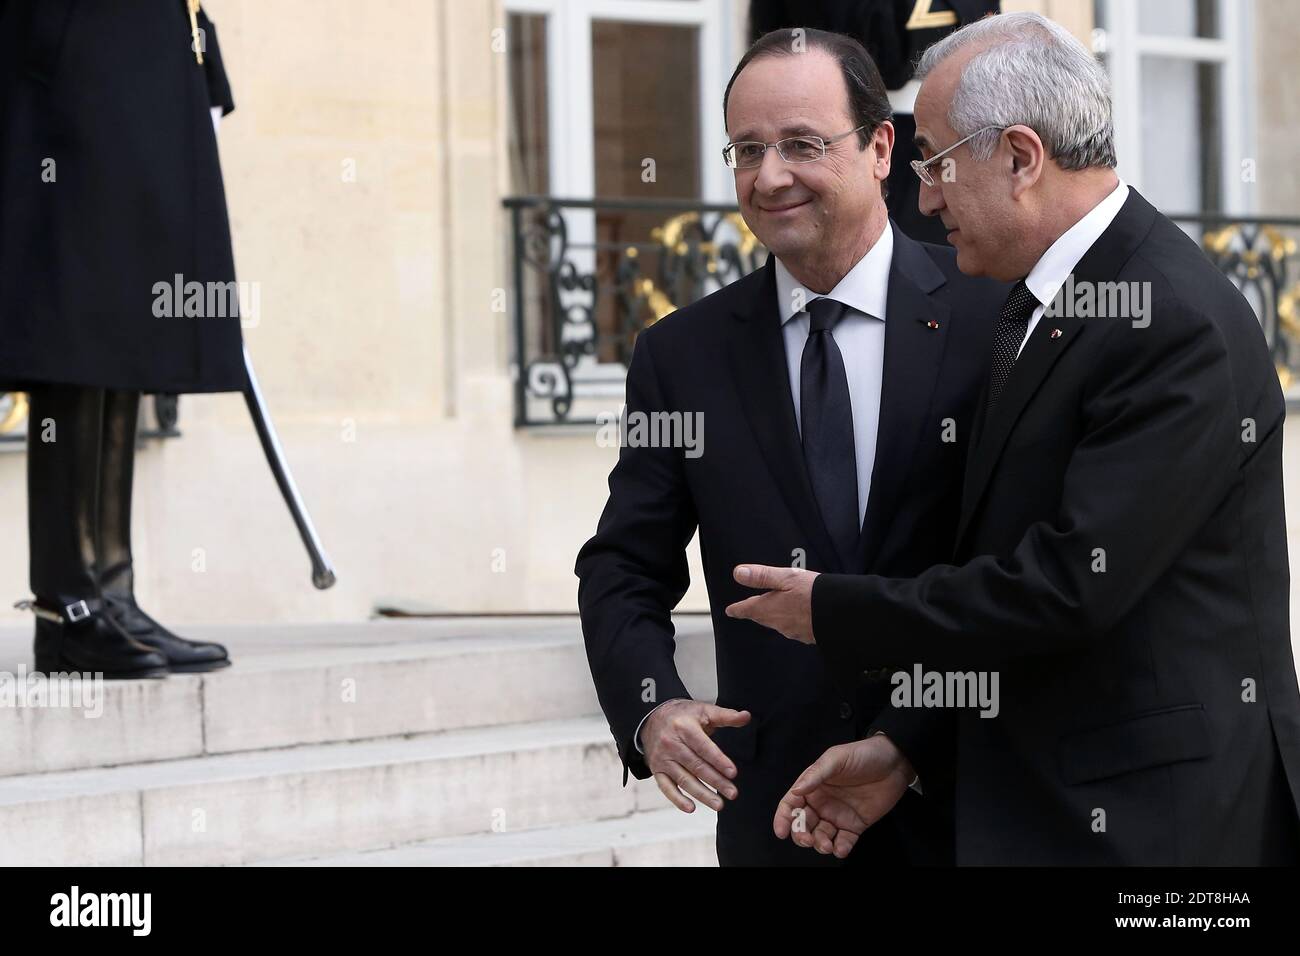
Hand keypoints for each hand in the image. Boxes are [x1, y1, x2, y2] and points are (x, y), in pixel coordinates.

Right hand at [641, 699, 750, 812]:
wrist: (652, 718)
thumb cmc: (683, 716)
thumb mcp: (703, 710)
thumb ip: (726, 715)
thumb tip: (746, 716)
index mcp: (684, 727)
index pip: (703, 747)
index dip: (718, 760)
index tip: (733, 773)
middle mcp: (671, 743)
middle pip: (696, 766)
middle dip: (716, 781)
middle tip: (732, 793)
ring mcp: (662, 759)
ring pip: (684, 779)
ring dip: (702, 794)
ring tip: (719, 804)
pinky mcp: (657, 770)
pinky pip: (666, 787)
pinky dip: (677, 799)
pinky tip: (691, 808)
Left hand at [725, 564, 818, 643]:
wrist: (842, 614)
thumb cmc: (814, 593)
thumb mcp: (786, 578)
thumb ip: (762, 576)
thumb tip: (738, 574)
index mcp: (770, 608)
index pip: (747, 609)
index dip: (737, 609)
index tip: (730, 611)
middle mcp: (778, 623)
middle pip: (761, 617)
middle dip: (754, 612)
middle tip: (749, 609)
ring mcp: (793, 632)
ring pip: (777, 623)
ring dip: (772, 617)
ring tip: (772, 610)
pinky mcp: (807, 636)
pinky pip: (792, 628)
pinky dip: (789, 621)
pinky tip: (796, 617)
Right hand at [773, 734, 914, 857]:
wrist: (896, 762)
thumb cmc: (864, 754)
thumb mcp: (836, 758)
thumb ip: (815, 774)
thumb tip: (796, 790)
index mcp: (813, 785)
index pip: (791, 804)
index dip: (783, 818)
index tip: (781, 831)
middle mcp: (822, 802)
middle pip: (803, 825)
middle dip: (801, 836)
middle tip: (808, 839)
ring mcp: (838, 815)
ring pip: (821, 836)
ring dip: (820, 844)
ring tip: (827, 845)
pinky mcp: (855, 825)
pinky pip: (844, 842)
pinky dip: (840, 849)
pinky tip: (840, 848)